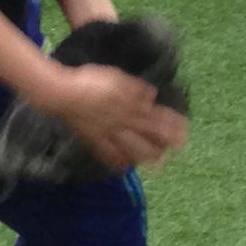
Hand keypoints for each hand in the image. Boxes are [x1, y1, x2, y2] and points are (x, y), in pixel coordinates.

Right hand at [35, 62, 187, 171]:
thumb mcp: (116, 78)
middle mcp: (120, 122)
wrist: (61, 94)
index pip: (154, 117)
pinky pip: (107, 153)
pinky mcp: (92, 139)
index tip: (185, 130)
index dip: (171, 124)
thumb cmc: (89, 80)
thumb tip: (152, 96)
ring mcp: (106, 133)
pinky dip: (117, 161)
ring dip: (145, 156)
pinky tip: (124, 167)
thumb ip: (135, 89)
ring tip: (158, 163)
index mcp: (128, 105)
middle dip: (163, 143)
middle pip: (146, 135)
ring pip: (129, 148)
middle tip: (177, 150)